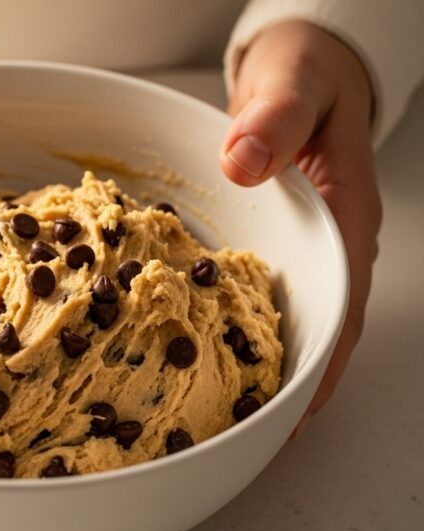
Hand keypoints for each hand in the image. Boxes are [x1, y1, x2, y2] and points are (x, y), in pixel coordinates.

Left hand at [219, 21, 381, 434]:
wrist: (303, 70)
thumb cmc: (306, 75)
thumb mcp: (293, 84)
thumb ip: (275, 118)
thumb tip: (245, 161)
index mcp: (346, 213)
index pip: (344, 301)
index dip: (323, 360)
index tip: (298, 409)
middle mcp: (331, 242)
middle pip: (320, 326)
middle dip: (291, 382)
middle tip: (251, 434)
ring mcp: (306, 246)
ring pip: (294, 317)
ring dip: (267, 363)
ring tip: (228, 414)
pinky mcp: (277, 242)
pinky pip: (264, 294)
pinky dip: (244, 327)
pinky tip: (210, 351)